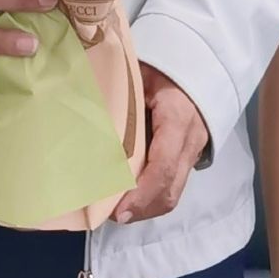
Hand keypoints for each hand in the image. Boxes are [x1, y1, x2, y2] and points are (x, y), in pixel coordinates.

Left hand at [111, 64, 209, 222]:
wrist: (198, 63)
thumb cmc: (161, 66)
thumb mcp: (139, 73)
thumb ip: (118, 95)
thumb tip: (80, 110)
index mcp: (177, 116)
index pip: (164, 164)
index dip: (142, 192)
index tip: (118, 210)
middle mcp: (190, 139)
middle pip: (170, 188)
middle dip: (141, 208)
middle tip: (108, 214)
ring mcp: (193, 150)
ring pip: (174, 193)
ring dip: (145, 207)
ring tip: (115, 210)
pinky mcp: (190, 157)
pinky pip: (173, 185)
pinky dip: (151, 197)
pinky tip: (129, 198)